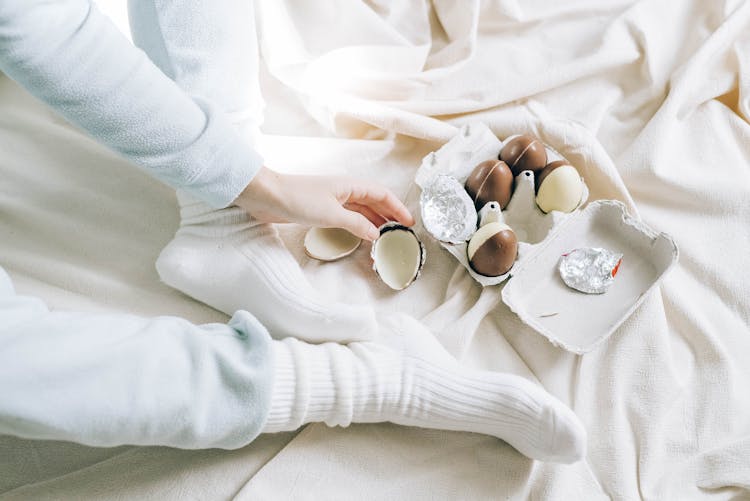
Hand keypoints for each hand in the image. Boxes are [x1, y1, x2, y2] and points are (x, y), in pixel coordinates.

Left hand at [233, 166, 414, 240]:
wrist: (267, 196)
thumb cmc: (298, 199)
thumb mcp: (331, 215)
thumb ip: (356, 225)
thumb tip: (376, 235)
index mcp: (350, 185)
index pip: (381, 194)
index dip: (397, 208)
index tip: (409, 223)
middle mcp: (344, 190)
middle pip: (374, 201)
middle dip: (389, 215)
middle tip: (403, 232)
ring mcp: (333, 199)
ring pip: (362, 209)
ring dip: (375, 221)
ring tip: (388, 235)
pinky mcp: (322, 208)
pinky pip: (349, 216)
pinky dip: (360, 225)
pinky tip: (364, 234)